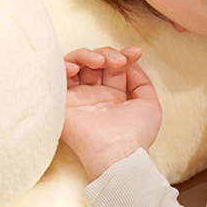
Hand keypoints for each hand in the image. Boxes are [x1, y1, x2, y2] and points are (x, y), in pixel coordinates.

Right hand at [62, 46, 161, 180]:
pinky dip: (65, 65)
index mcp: (113, 96)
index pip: (114, 66)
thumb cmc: (135, 135)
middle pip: (95, 61)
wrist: (117, 153)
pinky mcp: (61, 102)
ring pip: (76, 63)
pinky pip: (56, 76)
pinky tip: (77, 69)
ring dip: (88, 55)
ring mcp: (77, 97)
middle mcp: (94, 95)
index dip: (124, 55)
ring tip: (99, 62)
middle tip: (117, 61)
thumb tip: (130, 62)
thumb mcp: (149, 104)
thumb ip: (141, 80)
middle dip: (107, 54)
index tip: (136, 53)